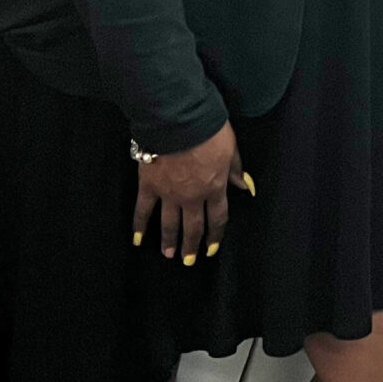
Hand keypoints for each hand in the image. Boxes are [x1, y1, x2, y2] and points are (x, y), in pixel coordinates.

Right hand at [131, 122, 251, 262]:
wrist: (179, 121)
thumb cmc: (209, 130)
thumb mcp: (231, 148)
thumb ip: (235, 170)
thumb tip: (244, 186)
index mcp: (215, 188)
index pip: (217, 218)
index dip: (215, 235)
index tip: (212, 249)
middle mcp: (192, 197)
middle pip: (193, 226)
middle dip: (191, 245)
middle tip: (188, 260)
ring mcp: (169, 194)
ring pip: (170, 223)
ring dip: (169, 240)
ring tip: (168, 255)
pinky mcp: (149, 186)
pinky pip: (143, 210)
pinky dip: (139, 226)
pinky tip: (137, 239)